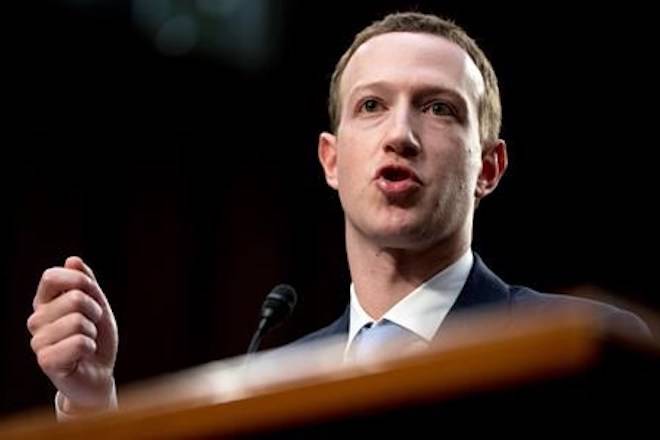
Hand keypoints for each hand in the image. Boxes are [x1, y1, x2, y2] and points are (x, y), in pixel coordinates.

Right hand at [27, 257, 117, 411]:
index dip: (79, 280)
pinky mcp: (45, 361)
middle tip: (92, 326)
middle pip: (74, 298)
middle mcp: (36, 319)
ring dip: (93, 332)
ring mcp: (38, 340)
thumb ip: (86, 283)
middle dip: (95, 311)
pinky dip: (90, 347)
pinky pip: (78, 343)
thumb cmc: (96, 336)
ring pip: (78, 321)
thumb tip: (72, 260)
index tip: (91, 293)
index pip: (51, 276)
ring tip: (87, 341)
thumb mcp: (97, 304)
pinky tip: (83, 355)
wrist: (98, 373)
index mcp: (45, 302)